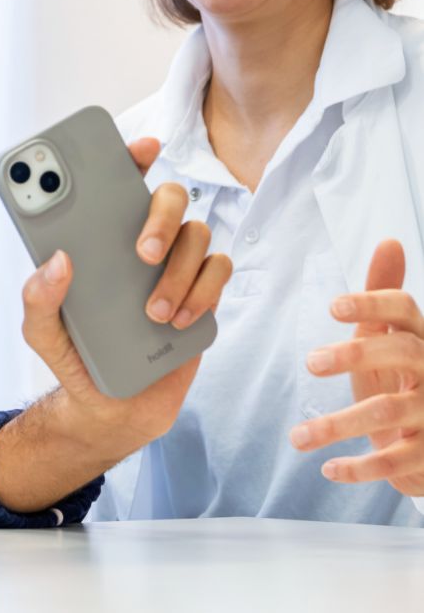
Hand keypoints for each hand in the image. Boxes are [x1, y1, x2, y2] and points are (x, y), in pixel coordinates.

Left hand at [0, 137, 230, 511]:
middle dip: (161, 216)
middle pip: (169, 198)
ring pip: (199, 234)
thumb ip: (39, 300)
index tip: (142, 146)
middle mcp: (140, 242)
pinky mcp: (200, 294)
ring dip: (179, 271)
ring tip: (153, 312)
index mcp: (99, 238)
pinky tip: (177, 320)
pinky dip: (202, 291)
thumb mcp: (42, 333)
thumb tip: (58, 261)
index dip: (131, 155)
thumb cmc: (75, 358)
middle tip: (142, 252)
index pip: (118, 181)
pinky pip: (219, 270)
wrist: (113, 409)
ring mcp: (175, 266)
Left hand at [288, 239, 423, 496]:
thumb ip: (385, 293)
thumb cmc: (404, 376)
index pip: (406, 310)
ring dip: (337, 425)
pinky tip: (328, 468)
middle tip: (310, 362)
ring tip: (297, 437)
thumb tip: (390, 241)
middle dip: (355, 354)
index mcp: (420, 338)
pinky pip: (396, 461)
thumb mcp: (392, 336)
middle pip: (402, 352)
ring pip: (388, 412)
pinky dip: (360, 468)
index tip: (332, 306)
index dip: (371, 303)